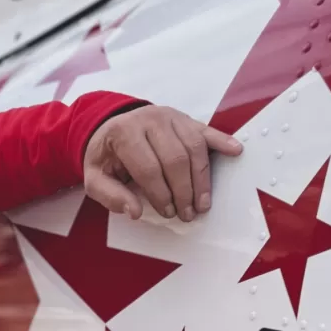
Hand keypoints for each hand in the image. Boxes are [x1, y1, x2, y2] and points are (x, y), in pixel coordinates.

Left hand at [84, 105, 242, 222]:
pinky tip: (235, 151)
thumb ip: (109, 195)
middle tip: (187, 213)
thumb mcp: (94, 177)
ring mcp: (171, 117)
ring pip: (194, 147)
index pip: (148, 167)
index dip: (160, 194)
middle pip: (175, 158)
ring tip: (202, 203)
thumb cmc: (106, 156)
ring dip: (201, 179)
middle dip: (184, 191)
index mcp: (124, 133)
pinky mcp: (186, 119)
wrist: (111, 127)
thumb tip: (134, 211)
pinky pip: (207, 130)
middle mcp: (150, 120)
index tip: (168, 213)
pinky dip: (223, 141)